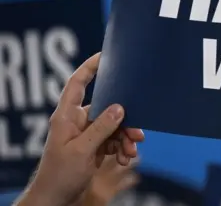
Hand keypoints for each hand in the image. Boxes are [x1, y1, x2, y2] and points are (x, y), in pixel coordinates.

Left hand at [16, 53, 144, 205]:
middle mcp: (77, 122)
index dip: (90, 67)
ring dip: (125, 138)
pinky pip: (114, 140)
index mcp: (66, 116)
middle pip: (106, 108)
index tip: (106, 55)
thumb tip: (119, 107)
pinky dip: (122, 148)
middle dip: (125, 120)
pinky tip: (127, 158)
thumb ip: (102, 127)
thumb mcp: (82, 151)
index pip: (77, 84)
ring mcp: (86, 134)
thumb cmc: (60, 175)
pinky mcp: (94, 147)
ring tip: (132, 151)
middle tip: (138, 132)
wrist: (55, 200)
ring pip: (114, 126)